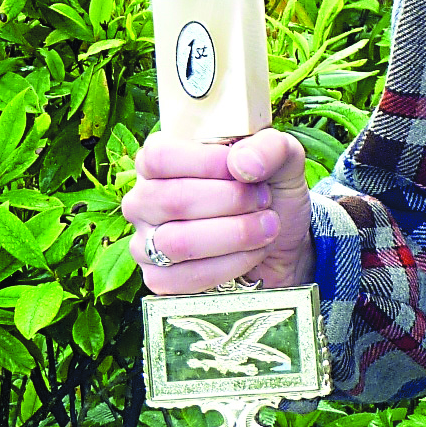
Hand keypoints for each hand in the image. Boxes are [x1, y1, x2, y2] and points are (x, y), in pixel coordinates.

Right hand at [122, 127, 314, 295]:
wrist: (282, 241)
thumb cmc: (270, 190)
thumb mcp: (282, 156)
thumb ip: (269, 147)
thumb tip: (241, 163)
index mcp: (160, 160)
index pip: (160, 156)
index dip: (206, 162)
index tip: (246, 171)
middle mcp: (144, 200)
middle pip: (173, 200)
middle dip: (232, 201)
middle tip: (264, 200)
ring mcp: (146, 242)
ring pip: (178, 242)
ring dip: (235, 234)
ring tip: (267, 225)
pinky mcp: (159, 279)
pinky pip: (186, 277)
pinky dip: (231, 265)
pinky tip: (254, 252)